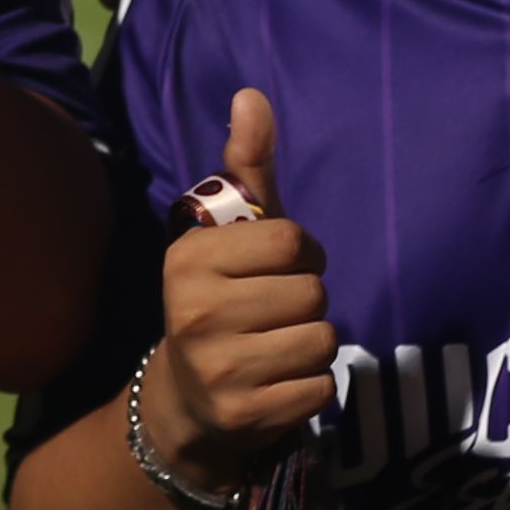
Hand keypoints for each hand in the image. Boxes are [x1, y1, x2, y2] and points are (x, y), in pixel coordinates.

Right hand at [151, 90, 341, 485]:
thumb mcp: (228, 234)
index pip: (292, 241)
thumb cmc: (220, 297)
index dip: (300, 253)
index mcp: (187, 261)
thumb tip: (252, 94)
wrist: (186, 398)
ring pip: (323, 339)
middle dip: (306, 299)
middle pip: (313, 292)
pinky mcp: (246, 415)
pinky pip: (322, 386)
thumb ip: (245, 167)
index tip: (276, 267)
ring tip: (275, 346)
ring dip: (312, 342)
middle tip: (272, 312)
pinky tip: (276, 381)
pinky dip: (311, 384)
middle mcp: (196, 314)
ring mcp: (219, 369)